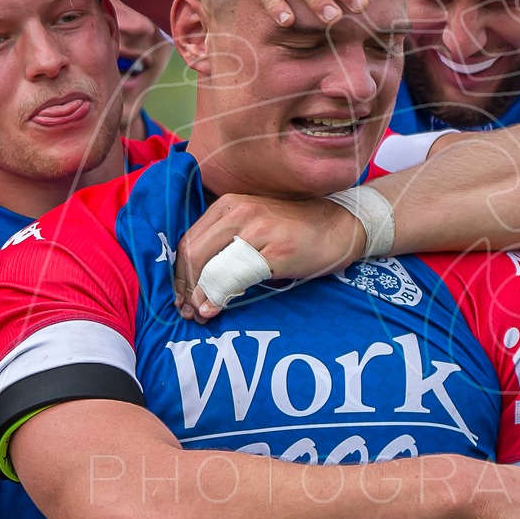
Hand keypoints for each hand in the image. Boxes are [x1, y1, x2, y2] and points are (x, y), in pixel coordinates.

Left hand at [174, 193, 365, 318]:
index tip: (180, 296)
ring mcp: (257, 228)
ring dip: (200, 295)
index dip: (179, 273)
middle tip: (186, 310)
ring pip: (211, 265)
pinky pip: (235, 275)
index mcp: (227, 204)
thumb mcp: (252, 226)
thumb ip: (224, 242)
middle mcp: (238, 210)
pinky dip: (220, 296)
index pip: (189, 241)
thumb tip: (194, 280)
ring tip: (200, 314)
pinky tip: (215, 308)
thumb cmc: (293, 231)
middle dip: (185, 286)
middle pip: (194, 253)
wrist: (340, 226)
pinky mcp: (275, 249)